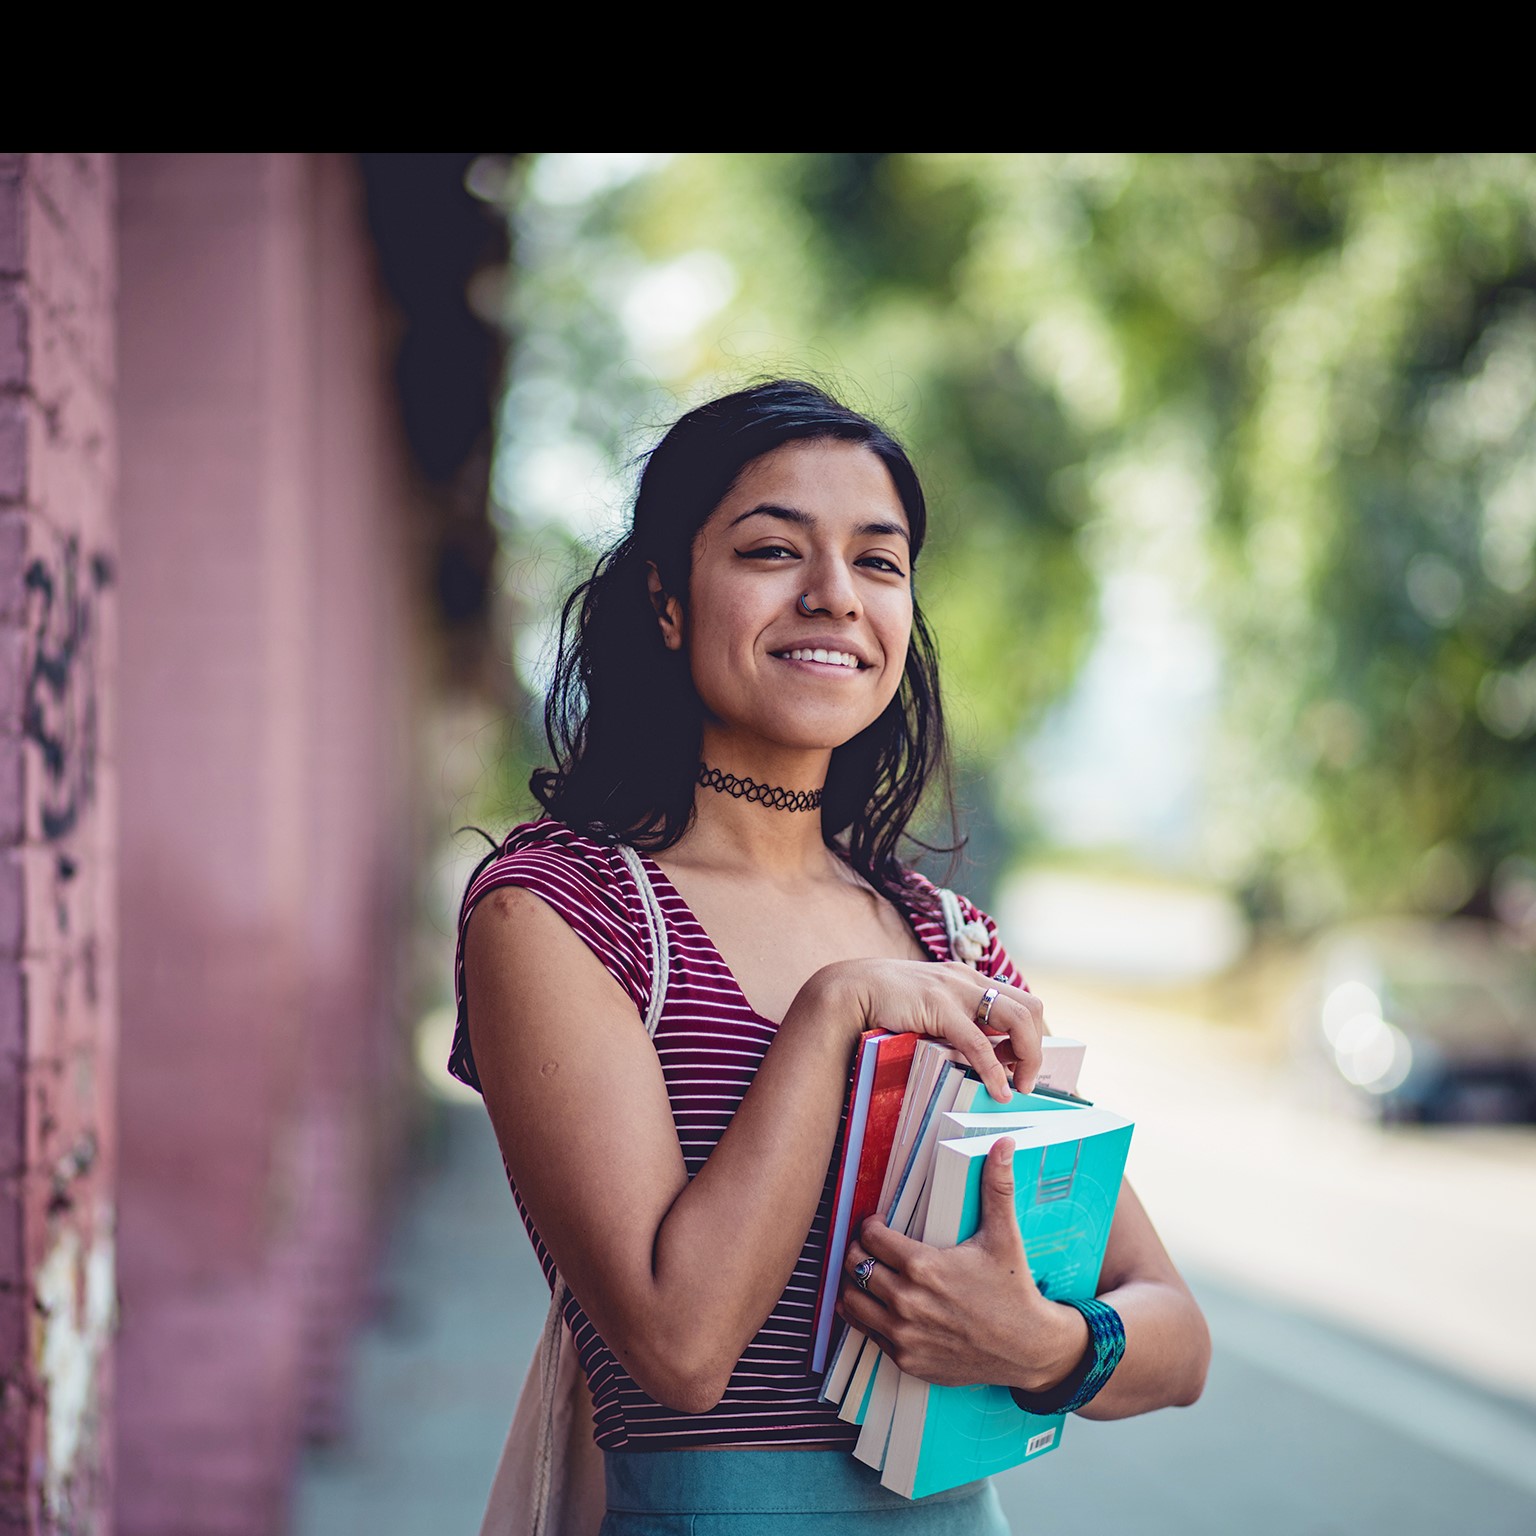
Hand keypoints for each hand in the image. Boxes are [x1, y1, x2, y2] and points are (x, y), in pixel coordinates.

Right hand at [817, 958, 1044, 1102]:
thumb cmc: (886, 1002)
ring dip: (1027, 1057)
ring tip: (1018, 1087)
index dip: (1031, 1035)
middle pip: (1030, 1008)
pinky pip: (979, 1043)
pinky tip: (998, 1089)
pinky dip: (995, 1070)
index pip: (1022, 1001)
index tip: (1021, 1064)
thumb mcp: (931, 1006)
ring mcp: (956, 990)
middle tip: (1026, 1079)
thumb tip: (979, 1052)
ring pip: (1017, 1020)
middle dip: (1036, 1048)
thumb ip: (955, 1020)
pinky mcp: (940, 1006)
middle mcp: (970, 980)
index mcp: (970, 979)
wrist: (851, 988)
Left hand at [835, 1137, 1088, 1391]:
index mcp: (924, 1267)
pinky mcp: (907, 1361)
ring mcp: (905, 1336)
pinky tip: (880, 1305)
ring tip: (866, 1274)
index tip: (878, 1224)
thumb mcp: (1004, 1236)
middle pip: (855, 1267)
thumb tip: (1002, 1145)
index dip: (870, 1226)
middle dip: (858, 1251)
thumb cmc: (1014, 1291)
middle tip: (869, 1246)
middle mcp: (908, 1303)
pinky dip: (868, 1317)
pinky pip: (867, 1335)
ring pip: (852, 1302)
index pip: (871, 1238)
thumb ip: (996, 1188)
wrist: (1029, 1350)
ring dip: (853, 1285)